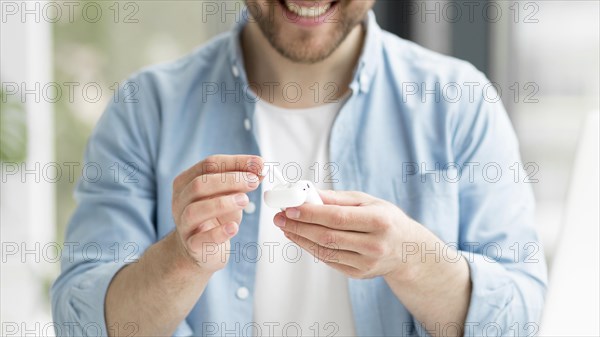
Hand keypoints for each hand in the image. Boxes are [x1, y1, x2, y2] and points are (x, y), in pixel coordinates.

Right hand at [171, 155, 262, 272]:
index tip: (259, 163)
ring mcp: (183, 224)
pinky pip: (201, 239)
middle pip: (200, 184)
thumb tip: (261, 168)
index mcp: (187, 181)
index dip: (235, 162)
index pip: (209, 164)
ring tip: (245, 200)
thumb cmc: (215, 217)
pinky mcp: (191, 245)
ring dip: (222, 203)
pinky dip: (218, 233)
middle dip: (230, 180)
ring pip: (195, 210)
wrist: (199, 248)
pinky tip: (234, 228)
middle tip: (254, 181)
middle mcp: (180, 200)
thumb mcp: (228, 195)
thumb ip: (242, 181)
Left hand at [274, 190, 420, 279]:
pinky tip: (301, 237)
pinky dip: (311, 248)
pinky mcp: (359, 274)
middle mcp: (374, 245)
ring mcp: (367, 263)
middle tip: (281, 217)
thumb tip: (309, 194)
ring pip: (325, 252)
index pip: (338, 218)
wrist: (408, 251)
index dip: (311, 214)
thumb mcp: (368, 202)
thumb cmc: (387, 221)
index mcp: (379, 221)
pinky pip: (329, 261)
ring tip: (286, 227)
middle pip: (328, 237)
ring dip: (301, 239)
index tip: (291, 208)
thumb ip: (338, 199)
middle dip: (299, 226)